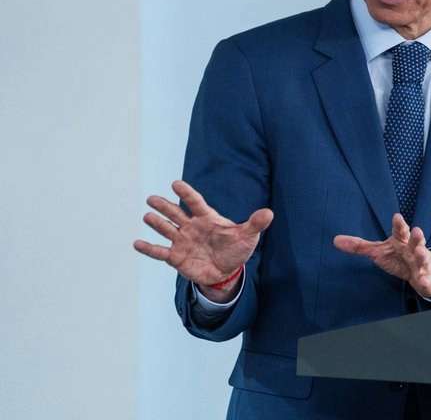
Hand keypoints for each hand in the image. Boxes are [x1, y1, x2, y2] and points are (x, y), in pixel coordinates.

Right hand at [133, 180, 272, 301]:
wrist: (227, 271)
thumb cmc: (236, 249)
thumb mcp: (248, 236)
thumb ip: (255, 224)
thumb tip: (269, 213)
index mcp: (207, 218)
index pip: (195, 203)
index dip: (186, 193)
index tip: (175, 183)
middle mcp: (192, 227)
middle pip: (176, 214)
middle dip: (164, 207)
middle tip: (151, 199)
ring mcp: (182, 241)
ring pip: (166, 229)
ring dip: (157, 223)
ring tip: (147, 216)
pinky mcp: (176, 257)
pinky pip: (160, 252)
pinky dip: (149, 248)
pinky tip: (137, 243)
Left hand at [334, 214, 430, 298]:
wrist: (426, 271)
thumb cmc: (400, 256)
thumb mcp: (379, 251)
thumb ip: (360, 246)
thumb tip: (335, 240)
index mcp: (401, 241)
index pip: (400, 230)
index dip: (399, 224)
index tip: (396, 216)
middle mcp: (413, 249)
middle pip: (415, 241)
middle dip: (417, 236)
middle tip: (417, 230)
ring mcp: (421, 263)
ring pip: (423, 258)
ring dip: (422, 254)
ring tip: (420, 251)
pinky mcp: (425, 277)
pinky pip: (425, 279)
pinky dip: (424, 280)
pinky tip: (421, 281)